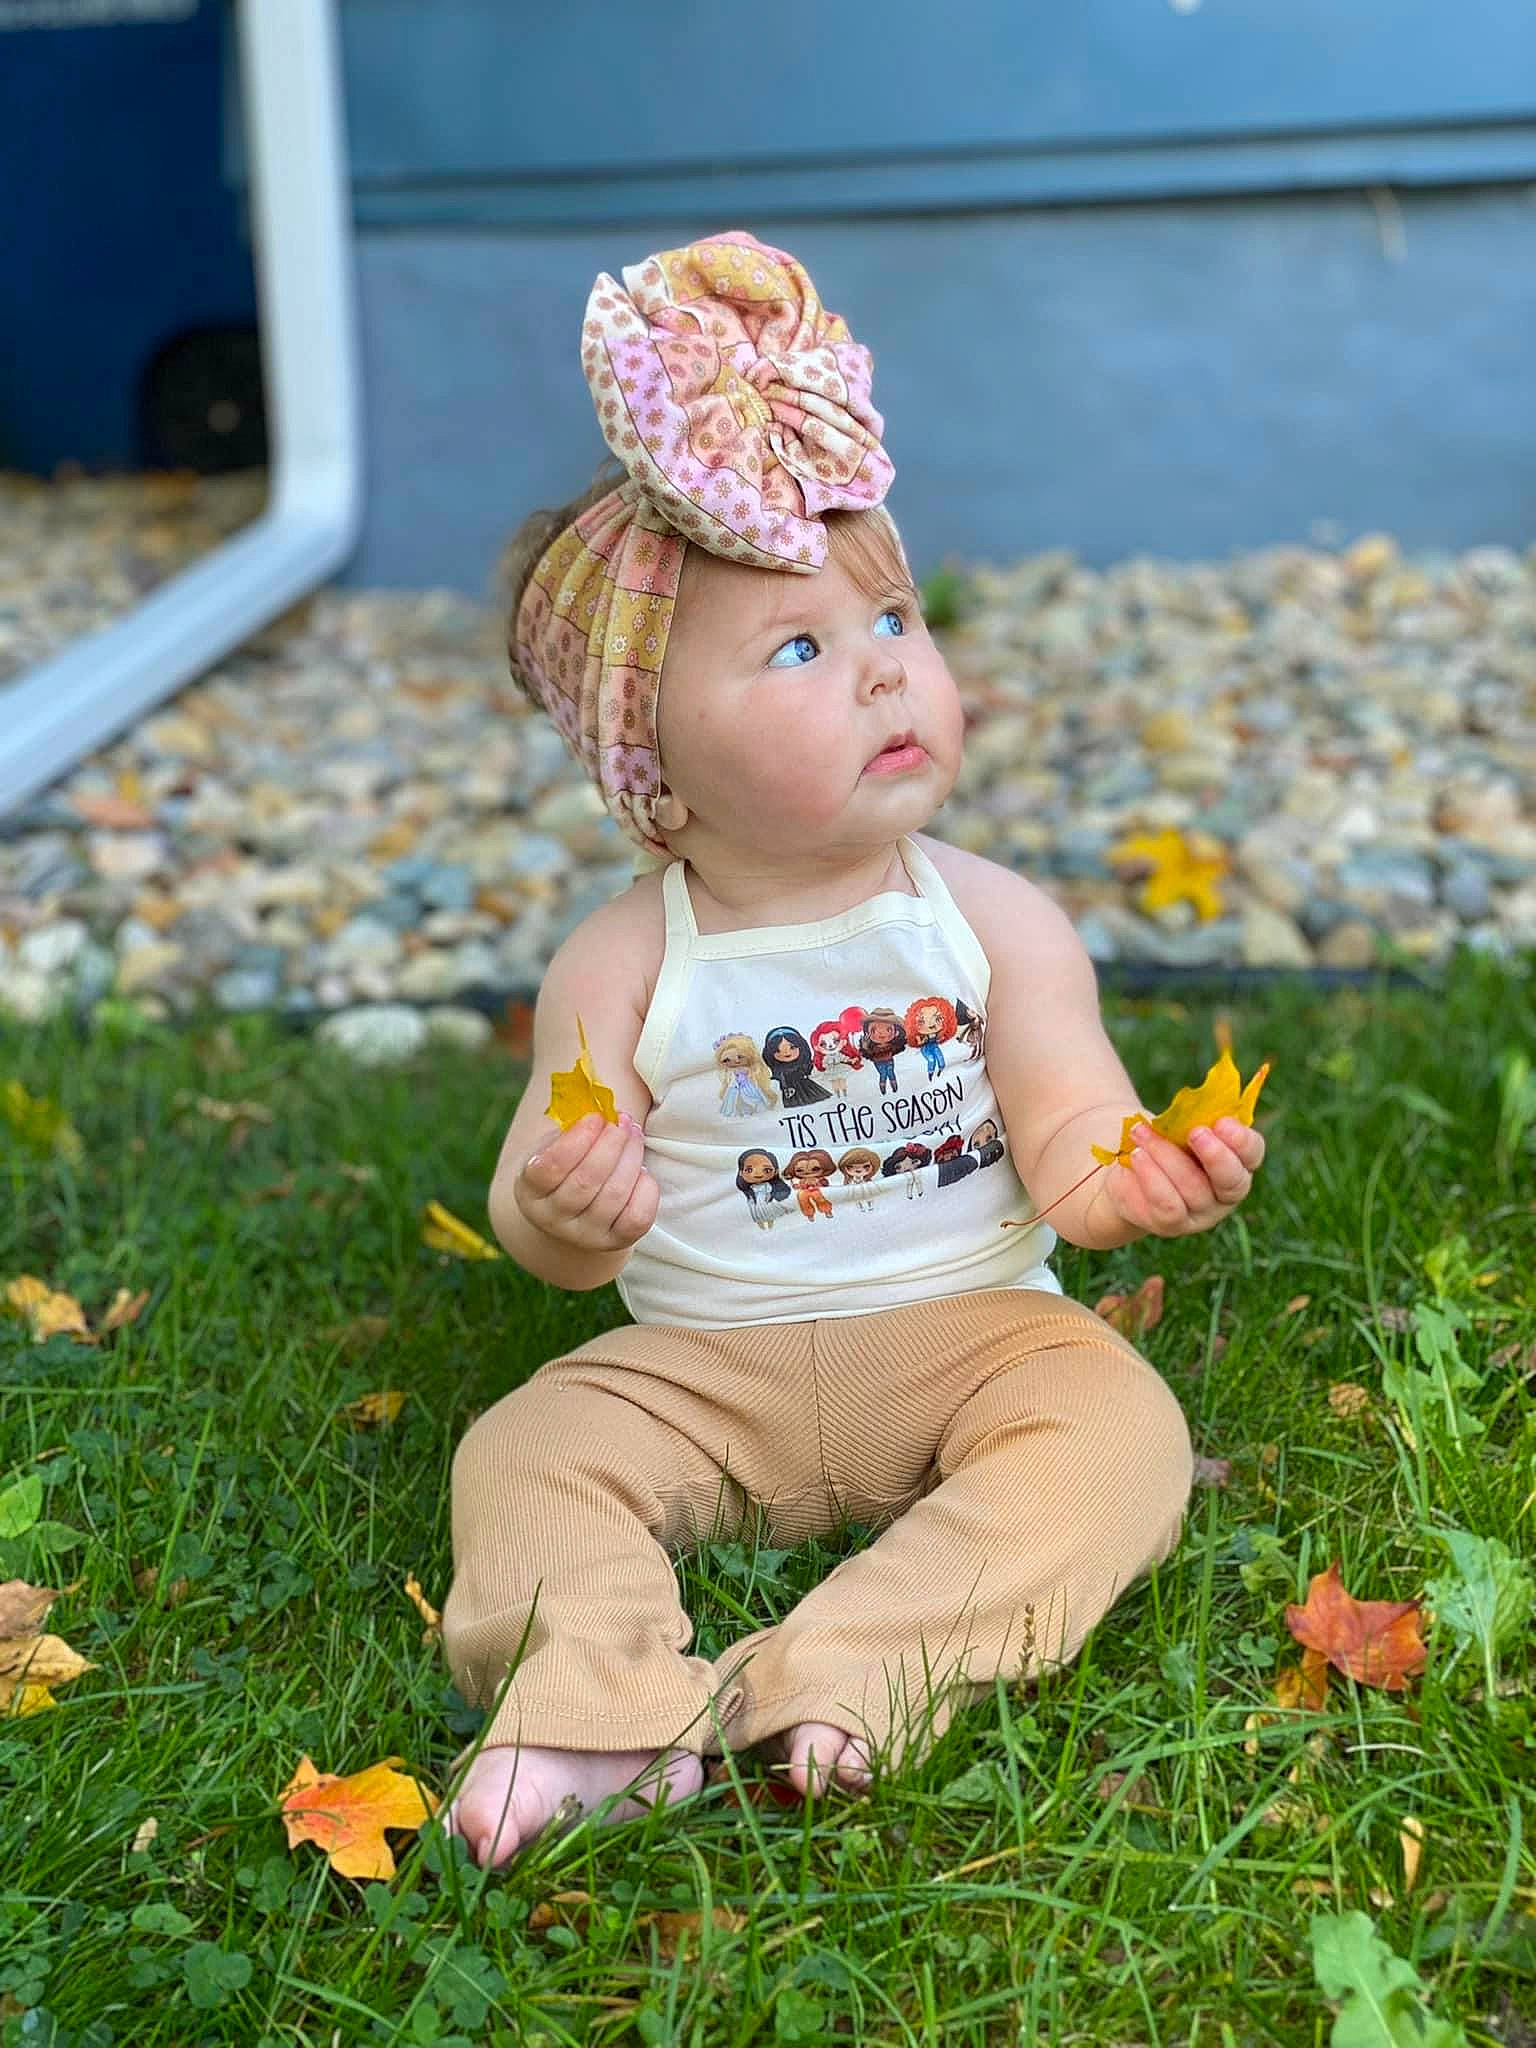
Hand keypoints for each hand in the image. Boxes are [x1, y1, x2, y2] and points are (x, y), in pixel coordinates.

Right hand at [517, 1111, 658, 1251]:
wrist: (573, 1211)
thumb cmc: (567, 1165)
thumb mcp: (556, 1144)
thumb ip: (572, 1126)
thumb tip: (604, 1104)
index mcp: (529, 1191)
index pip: (549, 1168)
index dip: (577, 1140)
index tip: (596, 1117)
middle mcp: (553, 1219)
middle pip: (586, 1181)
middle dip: (611, 1144)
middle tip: (623, 1120)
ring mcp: (584, 1235)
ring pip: (614, 1195)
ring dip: (631, 1157)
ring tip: (634, 1134)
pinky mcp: (614, 1242)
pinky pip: (637, 1217)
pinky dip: (645, 1188)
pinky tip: (642, 1170)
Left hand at [1103, 1116, 1264, 1237]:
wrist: (1133, 1170)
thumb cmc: (1167, 1141)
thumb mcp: (1180, 1126)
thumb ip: (1192, 1119)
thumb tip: (1191, 1108)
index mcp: (1238, 1162)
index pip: (1252, 1153)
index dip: (1240, 1140)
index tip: (1221, 1122)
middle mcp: (1226, 1193)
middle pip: (1232, 1180)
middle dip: (1215, 1155)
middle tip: (1195, 1132)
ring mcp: (1201, 1212)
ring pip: (1192, 1189)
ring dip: (1166, 1156)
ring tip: (1141, 1133)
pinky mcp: (1173, 1224)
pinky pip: (1165, 1204)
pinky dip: (1149, 1176)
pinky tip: (1136, 1155)